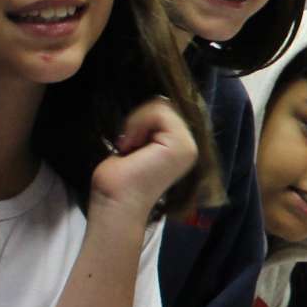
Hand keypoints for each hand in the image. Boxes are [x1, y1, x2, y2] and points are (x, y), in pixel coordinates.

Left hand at [90, 99, 197, 214]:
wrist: (116, 202)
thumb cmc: (118, 180)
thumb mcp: (136, 144)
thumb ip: (148, 128)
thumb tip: (151, 103)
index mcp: (180, 147)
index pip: (164, 111)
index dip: (142, 121)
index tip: (129, 145)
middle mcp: (190, 146)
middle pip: (163, 106)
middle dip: (139, 121)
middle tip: (128, 146)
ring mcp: (189, 145)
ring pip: (160, 106)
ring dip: (136, 122)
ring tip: (130, 147)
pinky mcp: (181, 144)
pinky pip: (159, 111)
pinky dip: (138, 123)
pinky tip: (131, 146)